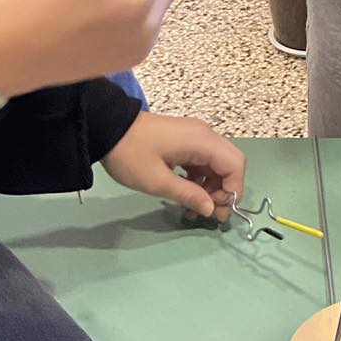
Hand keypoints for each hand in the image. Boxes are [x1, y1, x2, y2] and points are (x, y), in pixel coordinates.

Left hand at [102, 111, 243, 220]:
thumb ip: (188, 195)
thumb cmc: (131, 155)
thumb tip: (211, 209)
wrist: (106, 128)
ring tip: (192, 209)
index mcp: (202, 142)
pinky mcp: (184, 140)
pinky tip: (185, 193)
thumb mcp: (157, 181)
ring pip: (217, 164)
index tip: (216, 212)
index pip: (235, 165)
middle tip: (208, 212)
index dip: (233, 190)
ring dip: (211, 187)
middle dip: (224, 190)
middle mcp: (204, 135)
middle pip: (230, 163)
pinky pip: (203, 160)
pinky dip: (200, 179)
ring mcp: (195, 136)